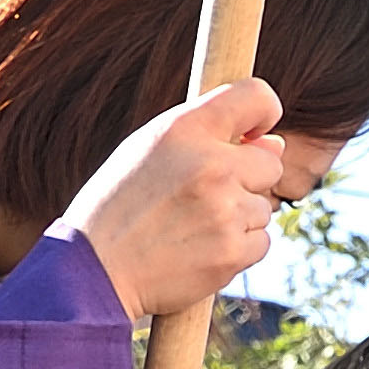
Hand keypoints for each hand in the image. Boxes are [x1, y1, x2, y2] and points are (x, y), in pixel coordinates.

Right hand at [70, 77, 293, 319]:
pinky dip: (236, 248)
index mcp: (183, 130)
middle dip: (248, 179)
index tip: (255, 132)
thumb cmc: (119, 207)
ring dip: (237, 218)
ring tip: (187, 226)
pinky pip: (260, 242)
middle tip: (202, 196)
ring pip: (263, 208)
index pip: (256, 96)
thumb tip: (275, 144)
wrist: (93, 271)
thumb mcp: (147, 153)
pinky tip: (196, 249)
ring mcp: (225, 210)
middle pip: (271, 163)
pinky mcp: (233, 251)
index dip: (265, 111)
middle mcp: (210, 165)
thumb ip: (208, 140)